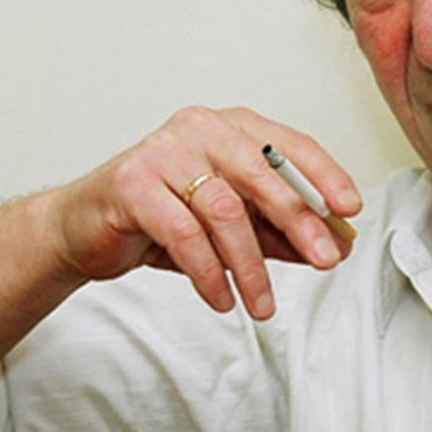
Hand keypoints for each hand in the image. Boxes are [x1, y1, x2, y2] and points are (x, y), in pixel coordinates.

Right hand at [45, 106, 360, 319]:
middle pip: (262, 174)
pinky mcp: (132, 182)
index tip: (349, 210)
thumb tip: (334, 244)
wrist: (82, 228)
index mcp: (228, 127)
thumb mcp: (228, 224)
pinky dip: (209, 272)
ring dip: (251, 265)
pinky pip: (183, 233)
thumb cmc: (159, 216)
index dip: (324, 175)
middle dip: (300, 221)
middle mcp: (198, 129)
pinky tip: (222, 297)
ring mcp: (162, 151)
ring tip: (261, 304)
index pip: (288, 144)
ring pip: (224, 210)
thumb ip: (279, 230)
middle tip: (326, 260)